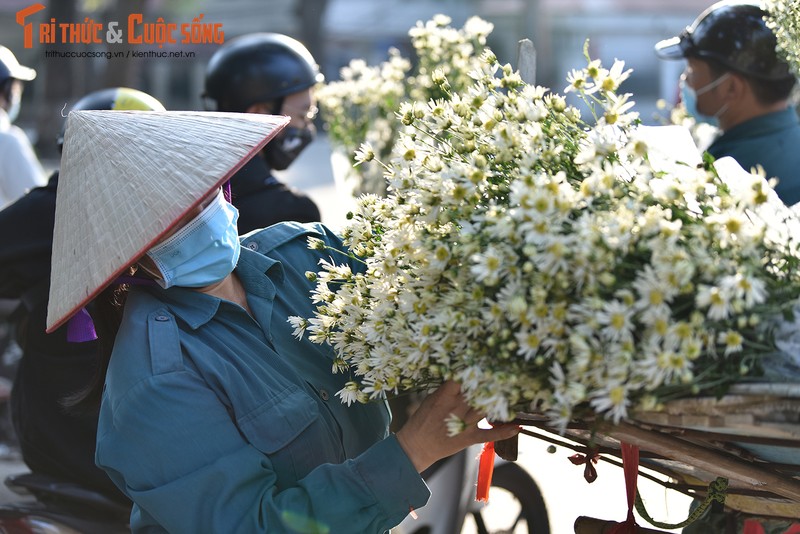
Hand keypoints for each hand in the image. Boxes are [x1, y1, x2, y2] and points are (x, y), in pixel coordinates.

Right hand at [394, 381, 519, 471]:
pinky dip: (504, 432)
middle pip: (477, 391)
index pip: (462, 378)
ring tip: (513, 394)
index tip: (484, 363)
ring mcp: (464, 424)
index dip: (473, 371)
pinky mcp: (469, 438)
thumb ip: (446, 389)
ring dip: (499, 402)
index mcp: (444, 396)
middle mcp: (456, 408)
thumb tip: (460, 377)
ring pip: (486, 409)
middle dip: (490, 383)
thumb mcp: (430, 399)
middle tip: (504, 374)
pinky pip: (489, 435)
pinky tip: (516, 427)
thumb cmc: (422, 421)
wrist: (417, 446)